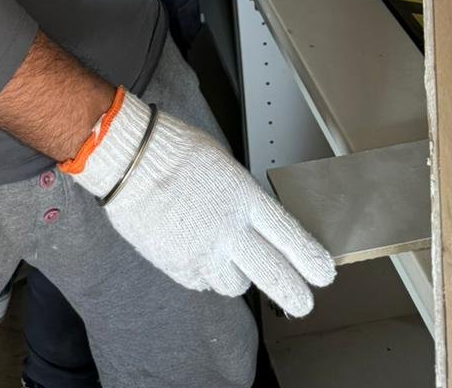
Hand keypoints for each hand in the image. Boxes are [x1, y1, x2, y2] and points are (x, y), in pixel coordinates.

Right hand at [68, 92, 334, 314]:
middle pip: (272, 275)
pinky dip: (205, 272)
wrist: (128, 158)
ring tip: (227, 256)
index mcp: (243, 197)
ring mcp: (202, 252)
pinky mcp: (178, 266)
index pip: (289, 237)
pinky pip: (202, 282)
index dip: (310, 259)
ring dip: (237, 275)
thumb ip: (243, 198)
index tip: (323, 273)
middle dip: (293, 293)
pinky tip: (197, 250)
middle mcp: (227, 229)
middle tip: (301, 301)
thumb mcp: (223, 165)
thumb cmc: (174, 150)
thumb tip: (256, 221)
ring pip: (235, 285)